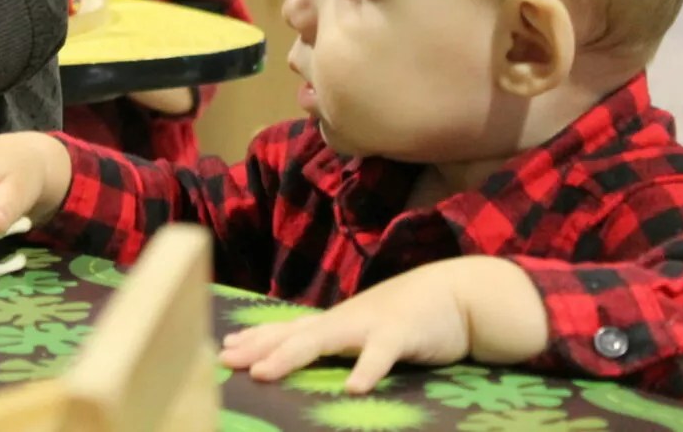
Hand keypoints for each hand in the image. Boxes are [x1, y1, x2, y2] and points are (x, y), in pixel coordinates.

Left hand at [219, 258, 547, 392]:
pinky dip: (367, 370)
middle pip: (294, 333)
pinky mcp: (402, 334)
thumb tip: (304, 352)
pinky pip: (381, 354)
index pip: (287, 329)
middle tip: (226, 360)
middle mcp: (345, 320)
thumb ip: (338, 340)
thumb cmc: (410, 315)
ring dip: (291, 355)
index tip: (225, 348)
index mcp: (337, 322)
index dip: (256, 339)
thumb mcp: (366, 328)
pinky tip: (354, 390)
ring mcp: (371, 324)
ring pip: (324, 339)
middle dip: (258, 347)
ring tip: (263, 373)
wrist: (458, 293)